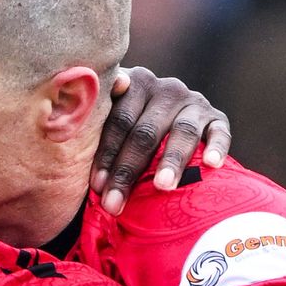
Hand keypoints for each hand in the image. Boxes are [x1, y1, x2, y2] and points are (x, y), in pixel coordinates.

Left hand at [91, 66, 230, 214]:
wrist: (170, 116)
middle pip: (144, 131)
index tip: (96, 186)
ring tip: (163, 186)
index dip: (106, 154)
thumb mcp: (110, 118)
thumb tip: (65, 124)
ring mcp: (193, 101)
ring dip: (171, 160)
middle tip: (116, 202)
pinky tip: (212, 164)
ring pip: (182, 131)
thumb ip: (94, 121)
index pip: (117, 120)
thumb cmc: (127, 128)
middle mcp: (165, 88)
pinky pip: (220, 131)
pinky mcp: (217, 116)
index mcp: (133, 83)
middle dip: (128, 170)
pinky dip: (217, 147)